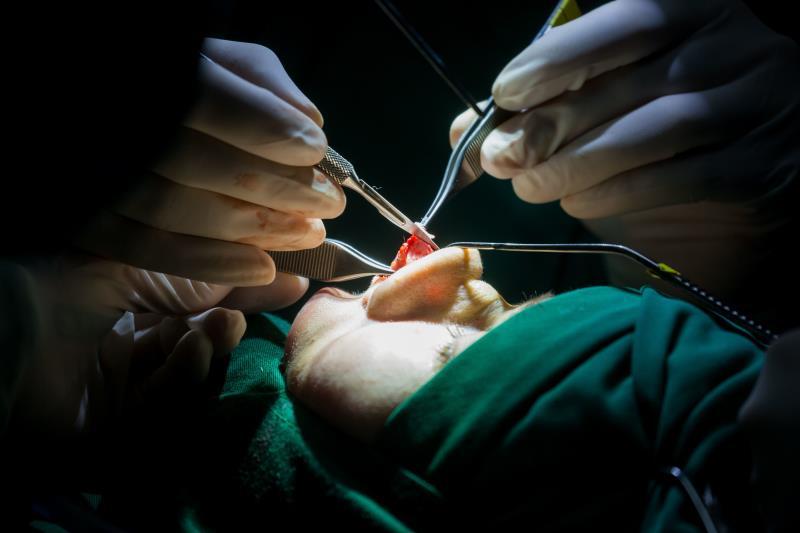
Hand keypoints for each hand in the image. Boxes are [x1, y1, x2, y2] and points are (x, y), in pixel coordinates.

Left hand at [9, 255, 303, 436]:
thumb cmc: (54, 289)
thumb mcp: (139, 266)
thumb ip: (204, 273)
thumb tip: (282, 273)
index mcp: (119, 320)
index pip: (193, 315)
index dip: (237, 300)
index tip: (288, 285)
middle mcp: (118, 365)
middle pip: (194, 357)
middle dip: (224, 334)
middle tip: (247, 312)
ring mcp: (111, 408)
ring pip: (185, 395)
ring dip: (209, 358)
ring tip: (218, 327)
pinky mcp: (103, 447)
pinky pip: (160, 425)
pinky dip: (184, 387)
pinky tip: (190, 352)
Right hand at [77, 38, 345, 294]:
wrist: (123, 131)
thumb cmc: (182, 88)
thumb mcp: (220, 64)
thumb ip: (263, 84)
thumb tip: (308, 122)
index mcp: (151, 73)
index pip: (206, 98)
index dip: (267, 126)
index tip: (315, 151)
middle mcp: (116, 124)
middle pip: (195, 162)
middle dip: (275, 188)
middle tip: (328, 204)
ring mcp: (99, 174)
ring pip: (173, 209)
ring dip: (254, 229)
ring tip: (309, 233)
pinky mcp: (90, 218)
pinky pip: (145, 248)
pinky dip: (209, 263)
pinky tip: (263, 269)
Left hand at [450, 1, 798, 321]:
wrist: (736, 180)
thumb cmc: (656, 129)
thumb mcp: (603, 102)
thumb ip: (544, 104)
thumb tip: (464, 129)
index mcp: (693, 12)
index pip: (626, 22)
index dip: (561, 57)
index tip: (505, 93)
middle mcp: (735, 47)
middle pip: (632, 81)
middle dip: (553, 123)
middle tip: (500, 157)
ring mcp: (759, 103)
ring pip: (657, 129)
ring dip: (580, 164)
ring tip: (530, 188)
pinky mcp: (766, 165)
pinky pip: (686, 177)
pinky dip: (621, 193)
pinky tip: (578, 205)